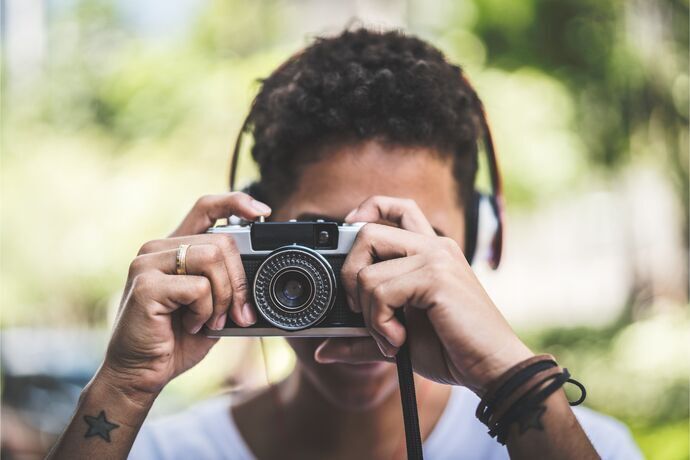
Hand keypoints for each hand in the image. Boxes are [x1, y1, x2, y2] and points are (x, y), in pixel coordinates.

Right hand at [99, 193, 270, 400]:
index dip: (236, 202)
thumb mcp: (211, 306)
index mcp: (174, 248)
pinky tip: (190, 325)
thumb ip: (227, 283)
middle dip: (239, 281)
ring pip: (212, 259)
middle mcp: (157, 248)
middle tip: (237, 313)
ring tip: (209, 320)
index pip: (206, 206)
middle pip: (221, 240)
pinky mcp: (146, 285)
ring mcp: (147, 264)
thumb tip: (261, 274)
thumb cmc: (175, 340)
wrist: (140, 373)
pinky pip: (199, 287)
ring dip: (223, 297)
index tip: (262, 212)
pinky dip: (205, 311)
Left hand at [315, 196, 532, 395]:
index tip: (349, 235)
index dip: (367, 211)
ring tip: (390, 337)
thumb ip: (362, 336)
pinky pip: (381, 292)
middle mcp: (434, 246)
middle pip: (368, 232)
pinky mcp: (436, 277)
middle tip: (361, 309)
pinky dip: (380, 324)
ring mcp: (436, 259)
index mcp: (430, 251)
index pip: (398, 207)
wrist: (492, 367)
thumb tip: (322, 350)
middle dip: (349, 274)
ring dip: (368, 315)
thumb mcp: (398, 337)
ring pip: (368, 272)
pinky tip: (399, 341)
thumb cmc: (452, 348)